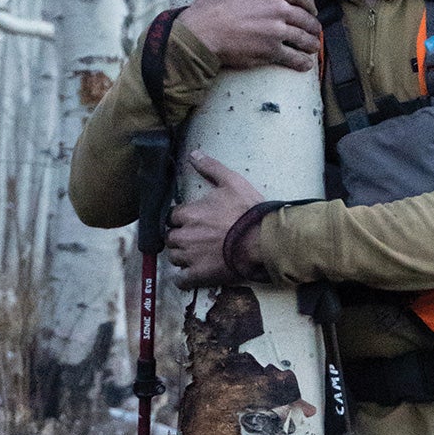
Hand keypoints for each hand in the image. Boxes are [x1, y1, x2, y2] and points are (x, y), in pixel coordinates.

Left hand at [167, 153, 265, 288]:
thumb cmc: (248, 211)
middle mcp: (184, 235)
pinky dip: (184, 278)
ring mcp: (190, 257)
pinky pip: (181, 280)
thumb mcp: (232, 182)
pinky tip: (193, 274)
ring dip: (182, 256)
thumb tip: (194, 154)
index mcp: (188, 214)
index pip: (172, 216)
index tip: (193, 221)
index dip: (182, 219)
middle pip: (170, 238)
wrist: (263, 241)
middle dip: (180, 237)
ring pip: (175, 257)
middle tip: (196, 238)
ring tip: (197, 255)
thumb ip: (210, 168)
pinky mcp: (199, 275)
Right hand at [181, 0, 319, 70]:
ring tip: (313, 47)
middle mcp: (279, 8)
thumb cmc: (213, 0)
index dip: (309, 4)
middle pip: (305, 18)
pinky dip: (302, 62)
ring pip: (303, 38)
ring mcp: (277, 31)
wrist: (203, 30)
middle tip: (313, 30)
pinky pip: (294, 58)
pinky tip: (305, 64)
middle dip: (312, 25)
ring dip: (311, 44)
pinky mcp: (271, 51)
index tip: (311, 11)